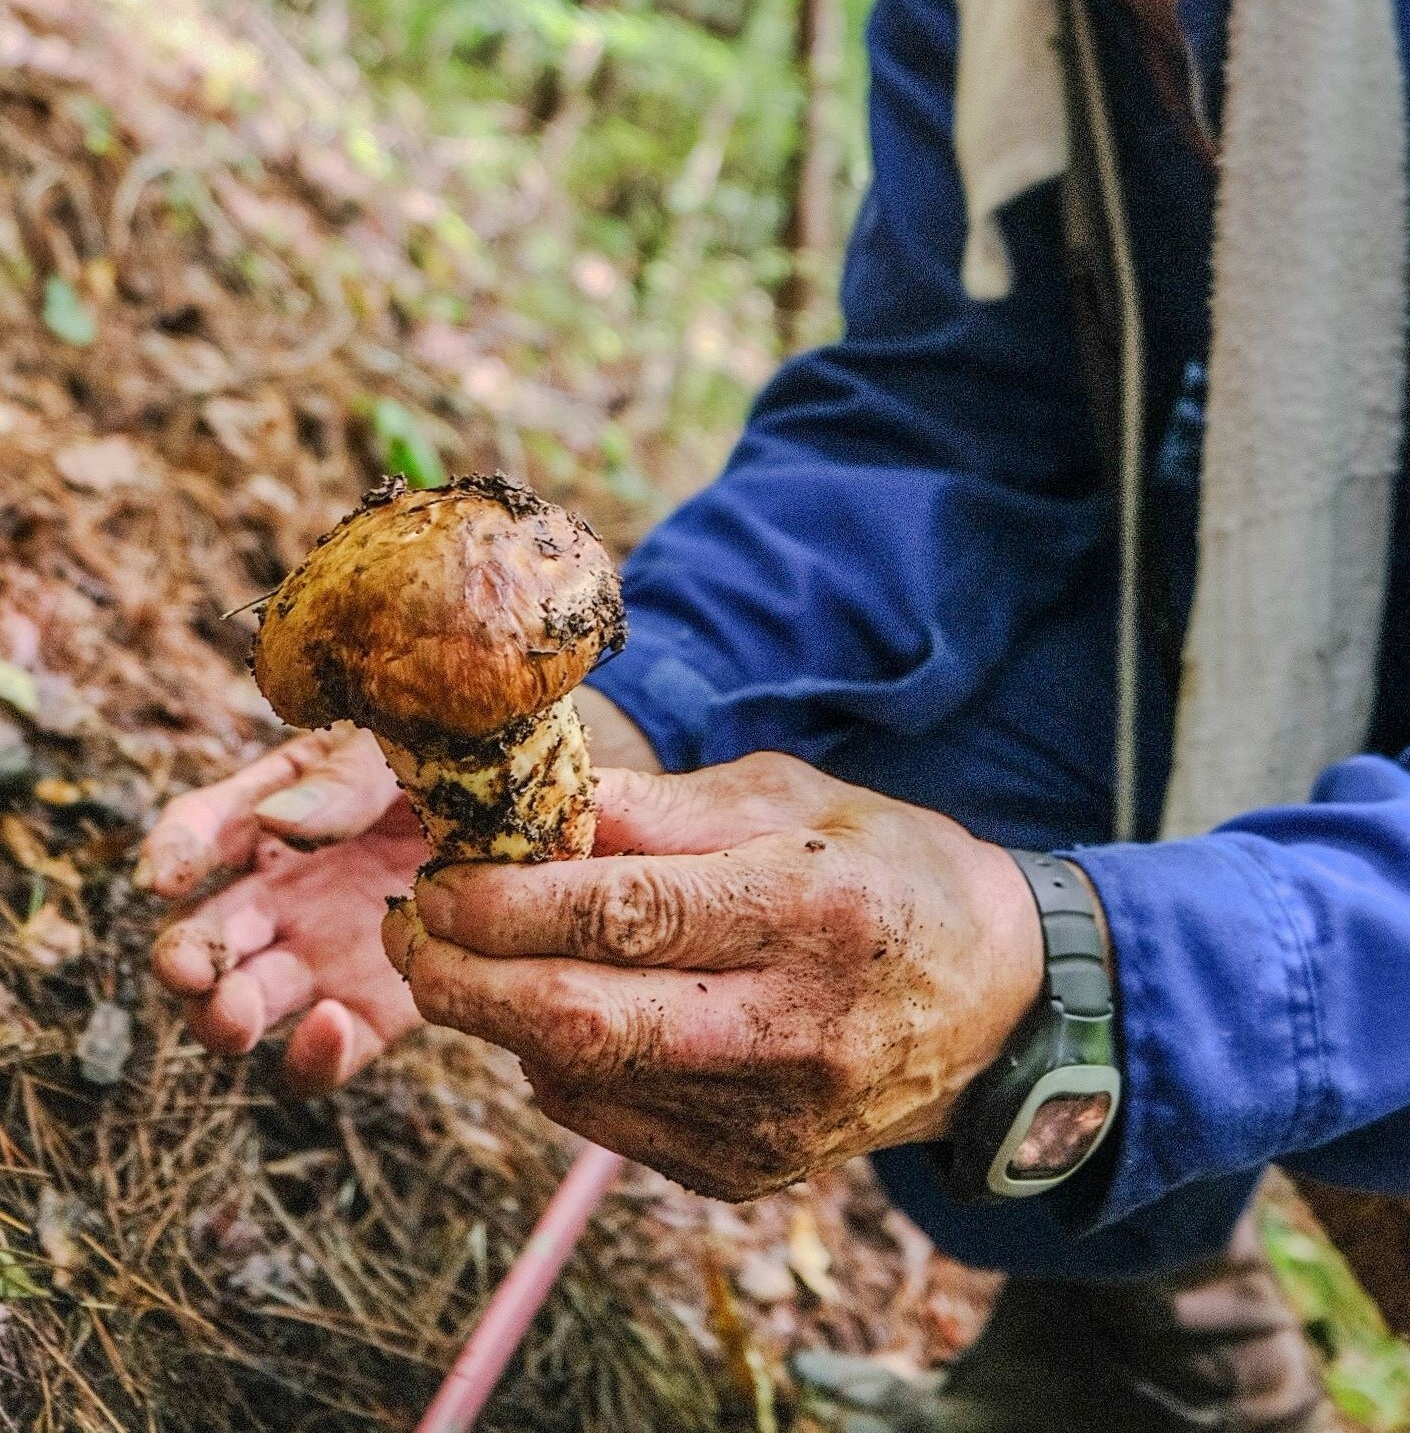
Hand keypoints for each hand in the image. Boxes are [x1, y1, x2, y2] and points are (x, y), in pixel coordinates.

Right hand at [145, 725, 423, 1092]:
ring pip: (243, 1004)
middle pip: (205, 937)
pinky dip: (314, 1055)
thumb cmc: (459, 760)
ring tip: (236, 1015)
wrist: (537, 813)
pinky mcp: (373, 1009)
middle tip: (189, 967)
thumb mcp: (402, 748)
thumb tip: (276, 820)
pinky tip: (328, 1026)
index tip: (163, 874)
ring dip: (223, 1016)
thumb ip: (343, 783)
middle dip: (184, 956)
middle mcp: (282, 893)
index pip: (204, 828)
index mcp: (276, 811)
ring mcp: (321, 955)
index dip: (175, 850)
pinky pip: (328, 1052)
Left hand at [383, 752, 1042, 1200]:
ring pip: (584, 1081)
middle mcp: (791, 1028)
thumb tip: (530, 801)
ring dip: (498, 1019)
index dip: (512, 901)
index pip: (629, 915)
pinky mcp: (749, 1170)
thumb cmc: (880, 867)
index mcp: (808, 910)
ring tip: (464, 956)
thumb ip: (657, 808)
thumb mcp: (789, 798)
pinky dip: (556, 1064)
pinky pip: (611, 1123)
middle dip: (466, 979)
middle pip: (585, 1021)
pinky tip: (554, 1009)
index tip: (440, 877)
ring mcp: (771, 1117)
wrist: (992, 1002)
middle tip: (410, 931)